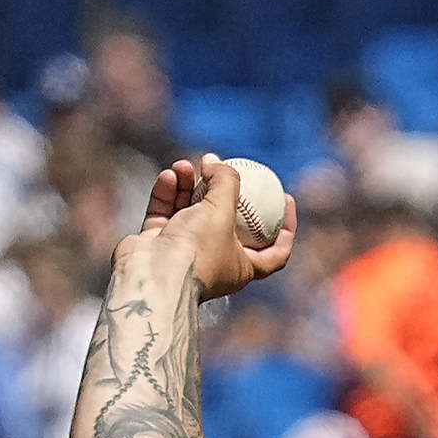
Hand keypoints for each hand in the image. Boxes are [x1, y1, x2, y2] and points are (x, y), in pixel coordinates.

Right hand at [128, 156, 295, 305]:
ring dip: (189, 185)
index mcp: (242, 267)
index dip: (286, 227)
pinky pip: (166, 212)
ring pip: (190, 211)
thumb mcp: (222, 210)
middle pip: (226, 221)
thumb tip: (214, 161)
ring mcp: (185, 253)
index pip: (275, 252)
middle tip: (218, 166)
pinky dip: (169, 193)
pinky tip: (171, 175)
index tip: (285, 198)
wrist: (151, 276)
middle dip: (222, 191)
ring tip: (186, 166)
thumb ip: (226, 181)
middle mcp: (215, 261)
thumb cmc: (196, 250)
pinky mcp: (158, 243)